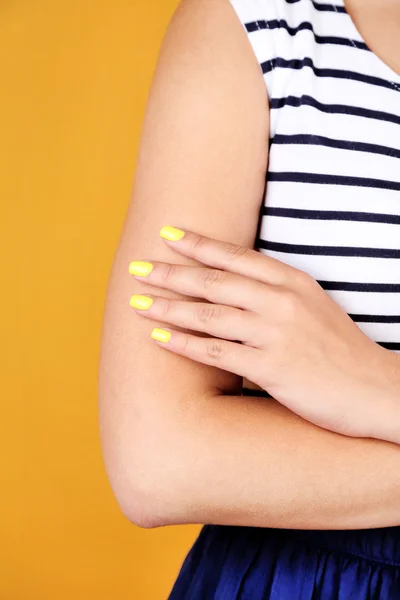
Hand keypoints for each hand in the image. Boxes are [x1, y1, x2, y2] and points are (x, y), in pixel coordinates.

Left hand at [128, 226, 399, 442]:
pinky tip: (158, 340)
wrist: (378, 391)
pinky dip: (183, 345)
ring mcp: (277, 334)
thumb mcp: (314, 307)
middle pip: (215, 281)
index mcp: (293, 282)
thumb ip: (278, 293)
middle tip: (138, 267)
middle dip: (172, 273)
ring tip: (136, 303)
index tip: (167, 234)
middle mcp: (282, 301)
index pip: (237, 256)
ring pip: (209, 315)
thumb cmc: (342, 350)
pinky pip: (217, 353)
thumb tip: (236, 289)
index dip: (199, 245)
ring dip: (168, 308)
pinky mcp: (272, 368)